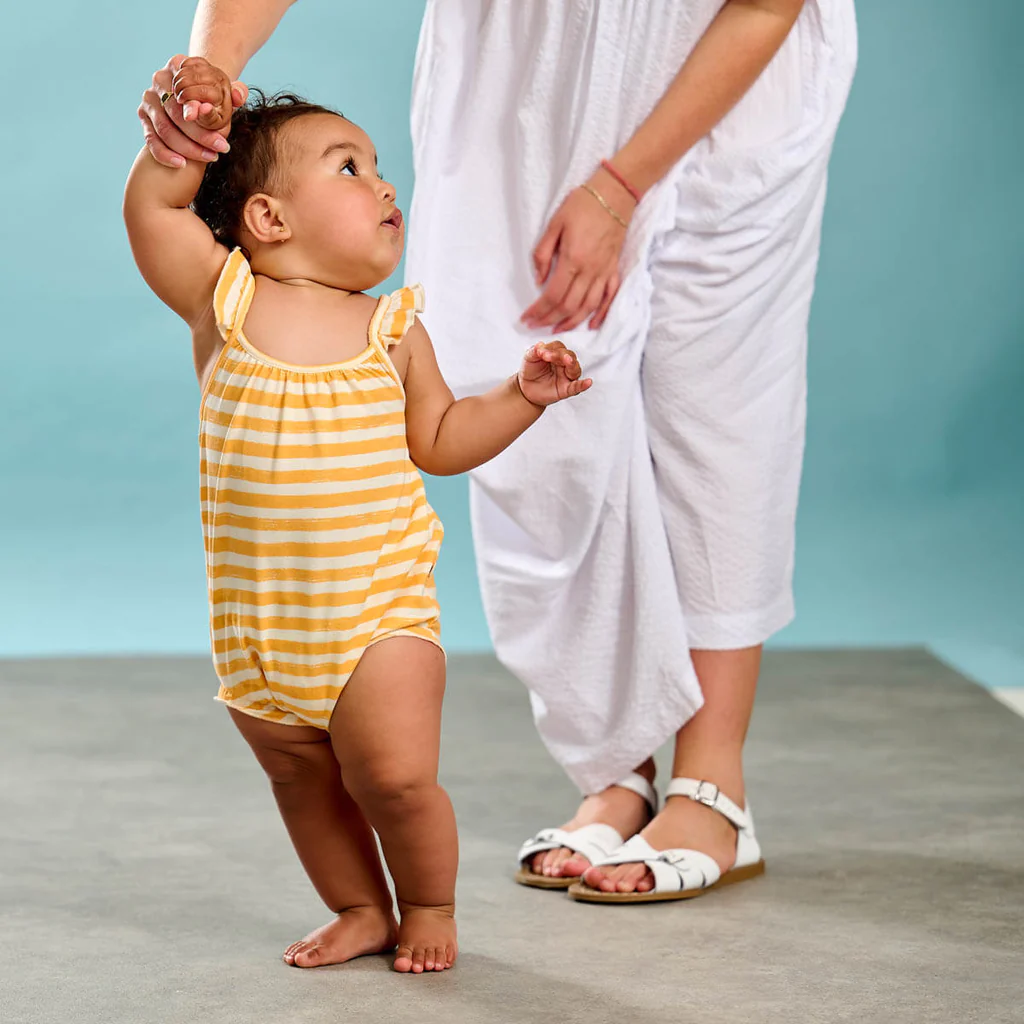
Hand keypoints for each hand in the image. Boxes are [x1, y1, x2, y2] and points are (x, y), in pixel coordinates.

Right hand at [138, 55, 247, 168]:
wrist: (196, 97)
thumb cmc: (213, 95)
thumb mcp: (226, 91)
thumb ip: (237, 91)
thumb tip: (239, 96)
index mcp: (178, 65)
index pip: (188, 91)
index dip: (202, 114)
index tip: (221, 134)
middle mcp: (159, 79)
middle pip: (176, 113)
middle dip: (200, 136)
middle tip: (221, 149)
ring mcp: (149, 98)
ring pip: (164, 129)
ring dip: (188, 148)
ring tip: (210, 157)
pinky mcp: (143, 116)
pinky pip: (151, 139)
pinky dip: (165, 154)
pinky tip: (182, 164)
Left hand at [516, 341, 592, 406]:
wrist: (525, 389)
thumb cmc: (530, 371)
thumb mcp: (529, 358)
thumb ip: (534, 351)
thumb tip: (540, 344)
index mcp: (556, 354)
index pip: (558, 347)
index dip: (550, 348)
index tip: (540, 352)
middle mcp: (564, 364)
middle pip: (569, 355)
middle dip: (560, 355)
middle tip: (547, 356)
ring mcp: (567, 376)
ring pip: (575, 368)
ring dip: (572, 364)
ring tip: (567, 360)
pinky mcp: (566, 389)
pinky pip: (577, 387)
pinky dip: (583, 385)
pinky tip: (588, 382)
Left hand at [520, 170, 635, 332]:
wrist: (615, 194)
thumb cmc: (581, 205)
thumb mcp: (554, 224)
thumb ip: (543, 254)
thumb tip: (539, 281)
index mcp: (573, 259)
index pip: (553, 295)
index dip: (538, 311)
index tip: (527, 317)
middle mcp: (590, 271)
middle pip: (569, 306)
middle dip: (550, 319)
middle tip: (536, 325)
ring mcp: (604, 272)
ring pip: (588, 307)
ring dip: (572, 322)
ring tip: (557, 329)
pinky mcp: (614, 269)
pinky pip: (610, 298)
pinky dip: (601, 314)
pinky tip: (591, 324)